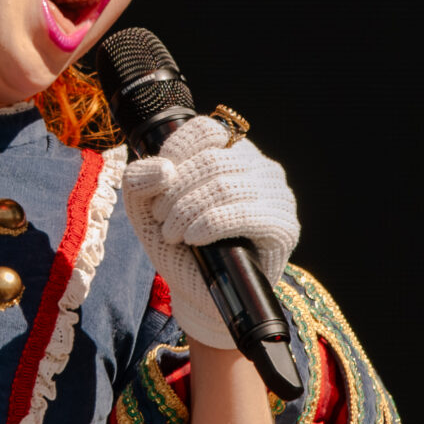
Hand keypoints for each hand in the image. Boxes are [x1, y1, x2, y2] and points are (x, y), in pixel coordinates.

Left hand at [121, 114, 299, 347]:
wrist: (202, 293)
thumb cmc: (178, 244)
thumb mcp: (145, 209)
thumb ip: (139, 181)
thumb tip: (163, 169)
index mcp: (233, 153)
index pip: (206, 129)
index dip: (175, 152)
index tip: (158, 185)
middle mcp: (261, 167)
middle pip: (211, 160)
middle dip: (174, 191)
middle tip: (160, 218)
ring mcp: (278, 194)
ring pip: (223, 185)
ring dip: (185, 211)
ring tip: (172, 233)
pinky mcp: (284, 225)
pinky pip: (244, 213)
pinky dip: (209, 224)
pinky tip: (193, 239)